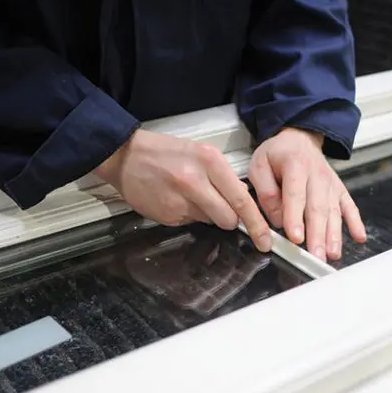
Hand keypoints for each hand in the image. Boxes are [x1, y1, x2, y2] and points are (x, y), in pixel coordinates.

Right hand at [96, 129, 271, 251]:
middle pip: (228, 218)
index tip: (265, 239)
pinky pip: (190, 222)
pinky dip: (187, 215)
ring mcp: (180, 200)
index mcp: (209, 161)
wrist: (125, 156)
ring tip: (190, 196)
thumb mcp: (200, 153)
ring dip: (207, 215)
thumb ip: (223, 177)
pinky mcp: (168, 215)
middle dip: (229, 220)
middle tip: (220, 208)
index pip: (241, 200)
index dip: (256, 224)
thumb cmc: (164, 153)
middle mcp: (196, 180)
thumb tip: (243, 199)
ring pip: (210, 222)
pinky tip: (175, 199)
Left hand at [248, 127, 366, 260]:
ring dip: (334, 235)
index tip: (296, 237)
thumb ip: (266, 192)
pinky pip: (350, 207)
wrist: (299, 139)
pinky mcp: (339, 190)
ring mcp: (330, 184)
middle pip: (318, 208)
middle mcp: (317, 175)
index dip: (295, 217)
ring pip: (334, 211)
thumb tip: (277, 219)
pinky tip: (359, 237)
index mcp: (295, 165)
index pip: (295, 195)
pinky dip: (356, 223)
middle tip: (315, 255)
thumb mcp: (259, 165)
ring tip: (332, 254)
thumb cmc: (278, 154)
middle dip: (318, 234)